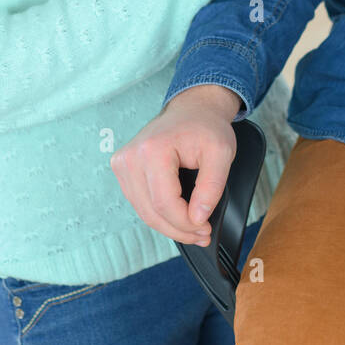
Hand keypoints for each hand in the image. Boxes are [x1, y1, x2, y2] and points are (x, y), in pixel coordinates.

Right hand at [110, 84, 242, 244]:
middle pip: (151, 212)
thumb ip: (212, 187)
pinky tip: (177, 218)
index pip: (164, 203)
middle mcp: (130, 157)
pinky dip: (159, 215)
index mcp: (152, 149)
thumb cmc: (206, 127)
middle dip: (179, 230)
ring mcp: (122, 163)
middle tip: (203, 236)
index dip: (186, 223)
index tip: (206, 229)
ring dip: (169, 226)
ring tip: (194, 230)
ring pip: (143, 212)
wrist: (192, 109)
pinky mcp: (122, 169)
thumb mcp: (222, 153)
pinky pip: (140, 203)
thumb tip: (198, 218)